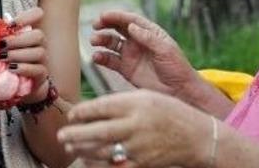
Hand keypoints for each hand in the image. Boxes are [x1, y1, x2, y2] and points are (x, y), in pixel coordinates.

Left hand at [0, 7, 49, 102]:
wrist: (19, 89)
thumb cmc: (7, 65)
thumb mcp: (1, 49)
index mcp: (28, 33)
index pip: (37, 14)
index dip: (27, 16)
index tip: (10, 25)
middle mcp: (39, 45)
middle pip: (38, 35)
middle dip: (18, 39)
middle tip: (0, 45)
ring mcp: (42, 60)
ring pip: (39, 52)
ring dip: (19, 54)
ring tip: (3, 58)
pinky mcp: (42, 76)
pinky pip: (38, 69)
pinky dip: (24, 68)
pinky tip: (11, 69)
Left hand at [57, 90, 214, 167]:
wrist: (196, 137)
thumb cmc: (170, 113)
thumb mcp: (147, 97)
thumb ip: (121, 102)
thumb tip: (93, 110)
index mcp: (137, 103)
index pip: (102, 106)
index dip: (82, 112)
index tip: (72, 114)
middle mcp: (137, 125)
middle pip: (98, 131)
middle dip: (76, 134)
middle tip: (62, 135)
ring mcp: (139, 146)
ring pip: (103, 151)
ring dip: (83, 150)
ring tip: (72, 148)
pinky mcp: (143, 164)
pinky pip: (115, 167)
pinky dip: (99, 165)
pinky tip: (89, 162)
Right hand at [90, 10, 197, 97]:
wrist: (180, 91)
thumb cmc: (177, 68)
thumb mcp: (166, 50)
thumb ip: (148, 38)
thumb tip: (132, 26)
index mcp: (150, 33)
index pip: (131, 20)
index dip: (117, 16)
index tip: (104, 16)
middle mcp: (138, 41)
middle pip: (118, 28)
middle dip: (105, 24)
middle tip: (95, 25)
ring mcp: (131, 55)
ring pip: (112, 43)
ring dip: (101, 40)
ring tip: (94, 41)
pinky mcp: (126, 69)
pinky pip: (110, 61)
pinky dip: (101, 57)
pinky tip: (96, 57)